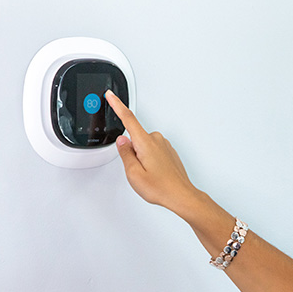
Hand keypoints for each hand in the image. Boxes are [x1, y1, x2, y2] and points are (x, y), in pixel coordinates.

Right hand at [105, 89, 200, 212]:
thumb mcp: (134, 173)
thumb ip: (125, 153)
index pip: (128, 118)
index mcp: (146, 142)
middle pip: (134, 139)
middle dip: (131, 154)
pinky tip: (155, 174)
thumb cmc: (161, 187)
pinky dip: (150, 162)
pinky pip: (153, 152)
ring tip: (149, 175)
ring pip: (144, 147)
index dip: (117, 105)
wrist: (181, 195)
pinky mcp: (169, 151)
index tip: (111, 95)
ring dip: (142, 159)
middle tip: (139, 172)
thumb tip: (122, 140)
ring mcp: (164, 145)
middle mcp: (157, 140)